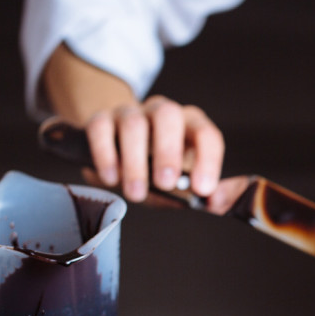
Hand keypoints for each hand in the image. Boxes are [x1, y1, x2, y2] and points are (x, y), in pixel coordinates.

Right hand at [82, 95, 225, 208]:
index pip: (206, 134)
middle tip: (165, 183)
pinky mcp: (101, 119)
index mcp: (190, 125)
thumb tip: (213, 202)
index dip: (207, 161)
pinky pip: (100, 129)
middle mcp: (162, 112)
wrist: (118, 149)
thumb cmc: (156, 168)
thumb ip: (199, 193)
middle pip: (168, 116)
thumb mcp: (180, 182)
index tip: (202, 189)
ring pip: (133, 125)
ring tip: (136, 193)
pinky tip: (111, 178)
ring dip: (135, 162)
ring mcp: (130, 112)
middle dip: (168, 151)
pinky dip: (106, 154)